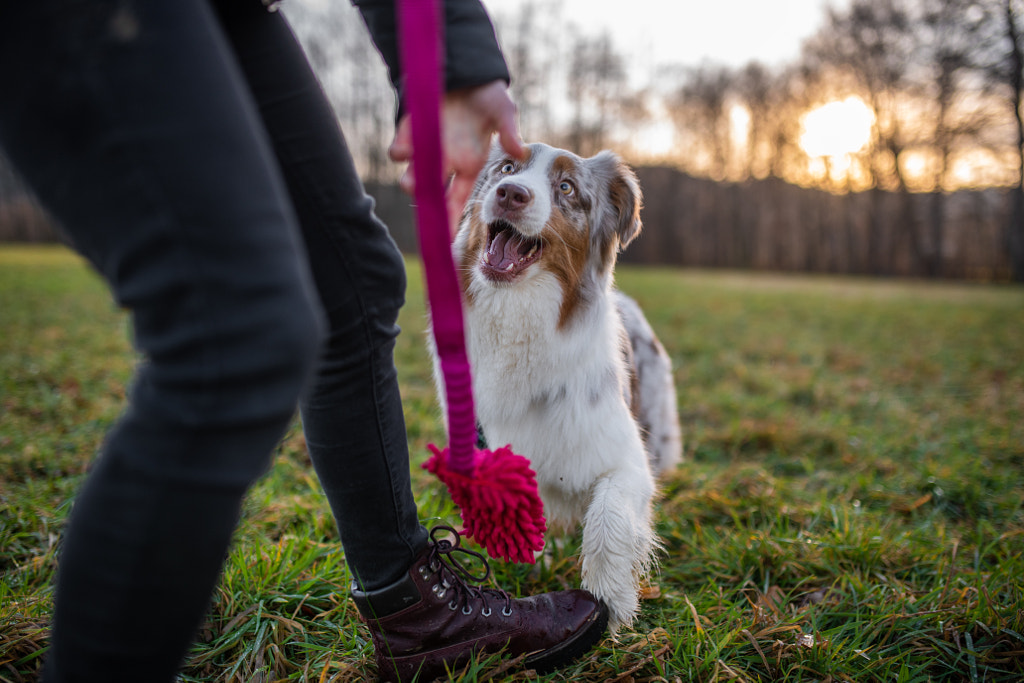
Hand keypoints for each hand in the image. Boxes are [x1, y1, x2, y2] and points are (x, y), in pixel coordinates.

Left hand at [389, 80, 526, 235]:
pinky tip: (402, 151)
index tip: (445, 240)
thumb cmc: (487, 97)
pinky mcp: (410, 132)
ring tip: (410, 183)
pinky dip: (400, 149)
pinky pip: (401, 147)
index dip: (452, 218)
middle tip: (429, 204)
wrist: (463, 71)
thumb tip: (520, 151)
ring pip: (413, 173)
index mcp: (470, 165)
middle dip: (427, 200)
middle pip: (433, 191)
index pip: (459, 198)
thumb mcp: (503, 111)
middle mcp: (447, 162)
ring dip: (410, 179)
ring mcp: (426, 149)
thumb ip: (509, 131)